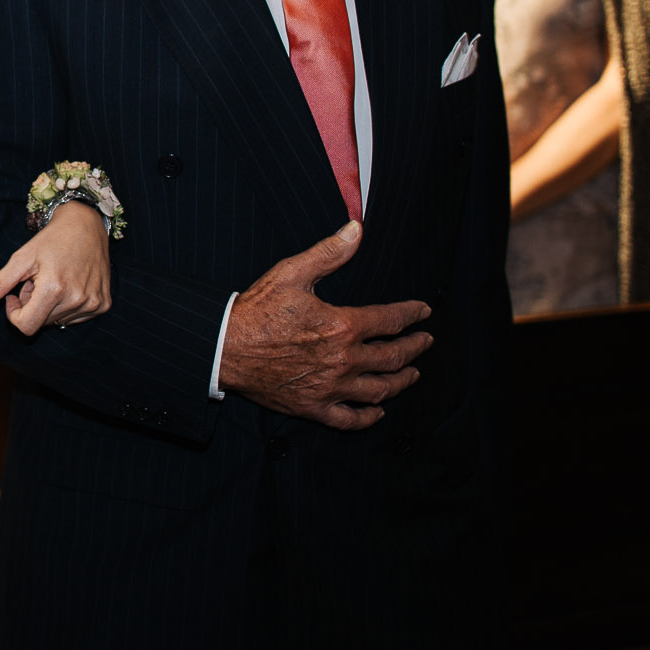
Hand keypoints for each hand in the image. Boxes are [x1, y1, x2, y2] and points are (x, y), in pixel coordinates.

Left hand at [0, 202, 110, 335]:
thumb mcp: (21, 259)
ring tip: (54, 279)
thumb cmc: (50, 239)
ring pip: (57, 321)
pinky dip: (67, 305)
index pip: (26, 326)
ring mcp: (93, 304)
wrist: (86, 224)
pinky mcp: (103, 304)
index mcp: (54, 289)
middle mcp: (76, 300)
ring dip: (49, 305)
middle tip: (36, 280)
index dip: (14, 314)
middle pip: (41, 323)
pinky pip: (75, 318)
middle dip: (32, 305)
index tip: (14, 294)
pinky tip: (69, 283)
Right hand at [217, 222, 431, 429]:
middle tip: (425, 341)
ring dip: (402, 381)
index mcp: (343, 326)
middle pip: (394, 357)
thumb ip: (329, 253)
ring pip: (380, 390)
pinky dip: (369, 417)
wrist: (224, 347)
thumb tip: (357, 230)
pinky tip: (378, 411)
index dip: (412, 314)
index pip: (390, 320)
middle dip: (415, 348)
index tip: (423, 311)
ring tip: (413, 374)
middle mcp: (344, 360)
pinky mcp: (314, 406)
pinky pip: (350, 419)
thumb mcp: (292, 273)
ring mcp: (330, 387)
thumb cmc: (256, 310)